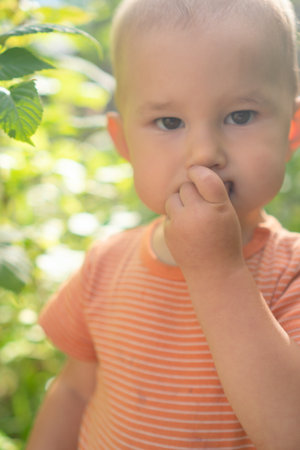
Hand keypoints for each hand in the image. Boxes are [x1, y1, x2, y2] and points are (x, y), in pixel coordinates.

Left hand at [164, 166, 243, 282]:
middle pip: (185, 187)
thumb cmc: (224, 238)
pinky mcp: (169, 232)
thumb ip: (213, 193)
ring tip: (192, 215)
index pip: (204, 177)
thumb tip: (192, 169)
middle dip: (191, 191)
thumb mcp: (227, 214)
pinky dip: (175, 217)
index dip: (198, 172)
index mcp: (218, 207)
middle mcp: (198, 213)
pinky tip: (186, 228)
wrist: (214, 271)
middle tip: (201, 203)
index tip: (197, 173)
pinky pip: (168, 213)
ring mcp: (181, 224)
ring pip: (173, 198)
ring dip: (180, 201)